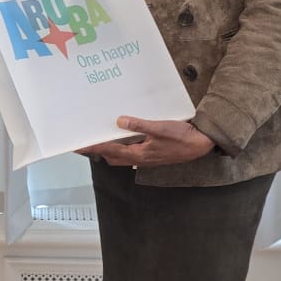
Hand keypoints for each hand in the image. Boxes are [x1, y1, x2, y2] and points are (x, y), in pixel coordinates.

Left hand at [82, 117, 215, 169]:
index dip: (93, 147)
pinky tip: (124, 138)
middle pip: (112, 157)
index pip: (109, 150)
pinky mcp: (152, 154)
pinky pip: (131, 153)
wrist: (200, 145)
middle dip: (98, 151)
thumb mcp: (160, 128)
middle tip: (86, 143)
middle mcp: (140, 159)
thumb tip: (120, 122)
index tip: (79, 145)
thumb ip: (140, 125)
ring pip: (121, 156)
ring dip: (109, 150)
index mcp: (139, 153)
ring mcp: (146, 158)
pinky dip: (122, 147)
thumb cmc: (182, 138)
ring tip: (100, 140)